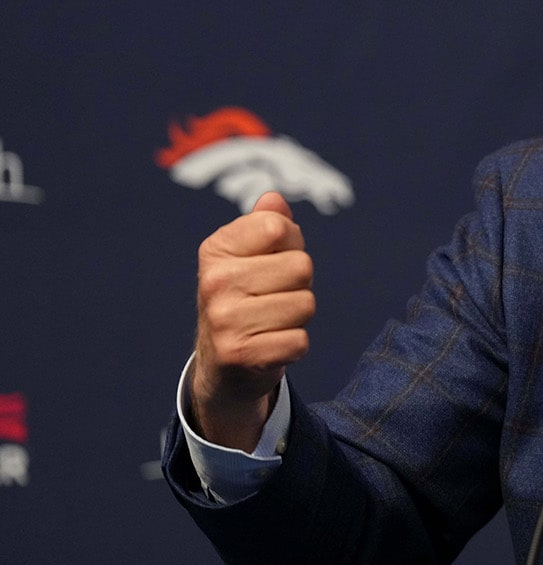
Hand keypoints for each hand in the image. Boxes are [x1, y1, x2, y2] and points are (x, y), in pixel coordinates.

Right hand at [190, 191, 314, 450]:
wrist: (222, 365)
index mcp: (215, 249)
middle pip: (302, 266)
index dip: (290, 245)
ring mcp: (224, 320)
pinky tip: (269, 345)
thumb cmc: (247, 299)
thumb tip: (275, 199)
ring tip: (270, 322)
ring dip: (297, 317)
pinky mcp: (240, 355)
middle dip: (298, 284)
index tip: (270, 263)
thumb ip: (266, 224)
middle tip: (272, 299)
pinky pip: (300, 341)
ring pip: (306, 304)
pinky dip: (293, 346)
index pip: (279, 227)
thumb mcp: (249, 257)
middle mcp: (214, 282)